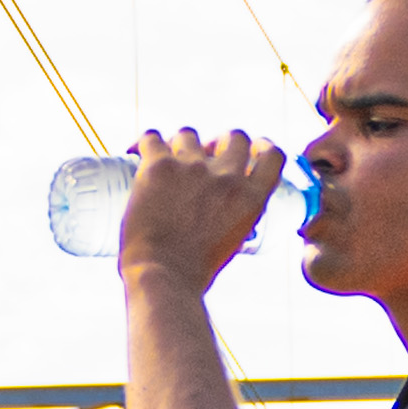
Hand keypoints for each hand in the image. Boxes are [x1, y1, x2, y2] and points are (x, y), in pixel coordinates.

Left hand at [108, 126, 300, 296]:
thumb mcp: (233, 240)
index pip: (273, 156)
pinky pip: (152, 137)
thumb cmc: (194, 270)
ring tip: (166, 159)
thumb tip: (221, 206)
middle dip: (219, 142)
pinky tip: (134, 152)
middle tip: (203, 155)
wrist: (164, 275)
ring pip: (189, 133)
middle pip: (234, 136)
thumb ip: (234, 216)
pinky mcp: (160, 166)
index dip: (262, 146)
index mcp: (251, 198)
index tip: (252, 146)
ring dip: (179, 144)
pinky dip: (144, 142)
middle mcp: (227, 176)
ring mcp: (194, 167)